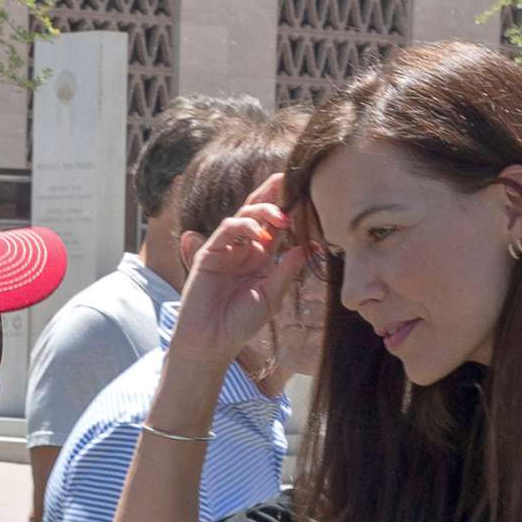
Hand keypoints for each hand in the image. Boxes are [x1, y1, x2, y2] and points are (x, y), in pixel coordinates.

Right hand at [172, 172, 297, 374]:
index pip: (275, 226)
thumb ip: (288, 269)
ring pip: (243, 216)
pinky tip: (258, 234)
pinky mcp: (209, 253)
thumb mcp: (272, 295)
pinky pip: (225, 230)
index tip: (305, 194)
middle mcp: (244, 249)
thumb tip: (312, 246)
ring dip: (262, 211)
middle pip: (257, 212)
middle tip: (289, 180)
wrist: (212, 340)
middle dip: (271, 194)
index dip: (288, 209)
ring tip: (282, 218)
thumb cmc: (241, 323)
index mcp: (261, 258)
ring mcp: (225, 249)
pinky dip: (243, 227)